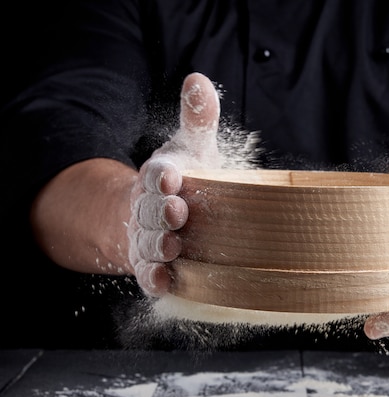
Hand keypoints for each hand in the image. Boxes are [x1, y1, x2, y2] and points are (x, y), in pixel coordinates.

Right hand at [128, 72, 221, 295]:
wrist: (154, 216)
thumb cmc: (184, 180)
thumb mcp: (192, 148)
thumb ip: (198, 118)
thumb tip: (198, 78)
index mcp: (160, 177)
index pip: (157, 175)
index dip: (162, 176)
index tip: (171, 176)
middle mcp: (148, 208)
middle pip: (149, 211)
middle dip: (160, 212)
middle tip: (175, 212)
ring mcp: (146, 239)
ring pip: (147, 243)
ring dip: (157, 246)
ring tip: (171, 247)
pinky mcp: (151, 265)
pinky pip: (148, 274)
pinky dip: (153, 278)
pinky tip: (163, 282)